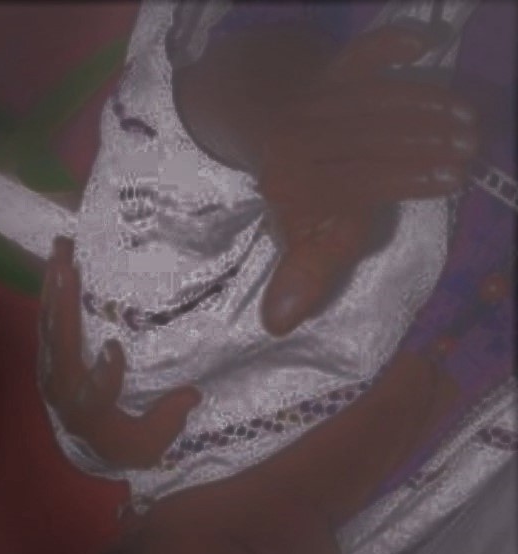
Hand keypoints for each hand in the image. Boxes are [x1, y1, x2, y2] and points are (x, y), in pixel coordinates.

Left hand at [38, 238, 200, 469]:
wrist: (83, 446)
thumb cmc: (122, 443)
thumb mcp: (149, 444)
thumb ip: (168, 420)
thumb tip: (193, 394)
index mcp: (90, 415)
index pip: (96, 395)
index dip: (104, 374)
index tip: (113, 348)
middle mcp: (63, 390)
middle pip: (62, 349)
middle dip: (64, 309)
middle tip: (69, 269)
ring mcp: (49, 369)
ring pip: (49, 326)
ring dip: (53, 287)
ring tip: (60, 247)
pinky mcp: (47, 354)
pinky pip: (46, 318)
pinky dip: (50, 288)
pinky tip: (57, 259)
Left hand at [258, 24, 479, 334]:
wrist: (269, 131)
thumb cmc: (301, 197)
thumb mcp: (301, 242)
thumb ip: (306, 275)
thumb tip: (278, 325)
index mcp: (292, 189)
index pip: (352, 184)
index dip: (404, 179)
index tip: (449, 178)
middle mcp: (296, 145)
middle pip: (366, 140)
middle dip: (422, 143)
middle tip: (469, 148)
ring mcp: (310, 107)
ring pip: (371, 102)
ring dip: (422, 105)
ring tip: (466, 117)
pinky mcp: (325, 75)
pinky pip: (357, 56)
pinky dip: (389, 46)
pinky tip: (423, 43)